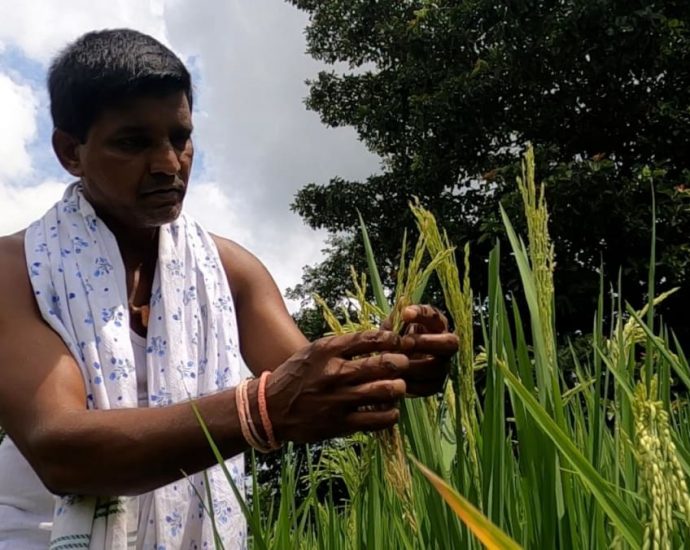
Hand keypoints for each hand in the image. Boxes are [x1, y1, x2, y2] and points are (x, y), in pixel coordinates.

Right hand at [263, 330, 410, 443]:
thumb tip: (383, 333)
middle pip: (384, 364)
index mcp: (328, 351)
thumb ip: (346, 344)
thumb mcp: (316, 351)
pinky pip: (379, 420)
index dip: (392, 339)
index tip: (398, 341)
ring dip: (398, 387)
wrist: (270, 409)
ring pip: (386, 391)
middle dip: (401, 362)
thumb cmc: (297, 375)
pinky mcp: (341, 424)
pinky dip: (390, 414)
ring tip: (398, 386)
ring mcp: (339, 400)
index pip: (370, 338)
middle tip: (403, 363)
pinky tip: (389, 409)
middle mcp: (335, 373)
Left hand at [383, 305, 457, 396]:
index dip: (422, 314)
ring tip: (396, 362)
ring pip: (438, 367)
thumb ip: (396, 317)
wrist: (391, 364)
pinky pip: (429, 386)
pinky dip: (412, 384)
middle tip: (405, 342)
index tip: (405, 313)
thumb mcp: (391, 327)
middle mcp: (445, 345)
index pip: (435, 316)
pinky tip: (397, 378)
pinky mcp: (436, 384)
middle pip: (450, 343)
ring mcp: (443, 366)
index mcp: (435, 325)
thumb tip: (402, 302)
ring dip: (415, 365)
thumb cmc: (394, 340)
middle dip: (428, 343)